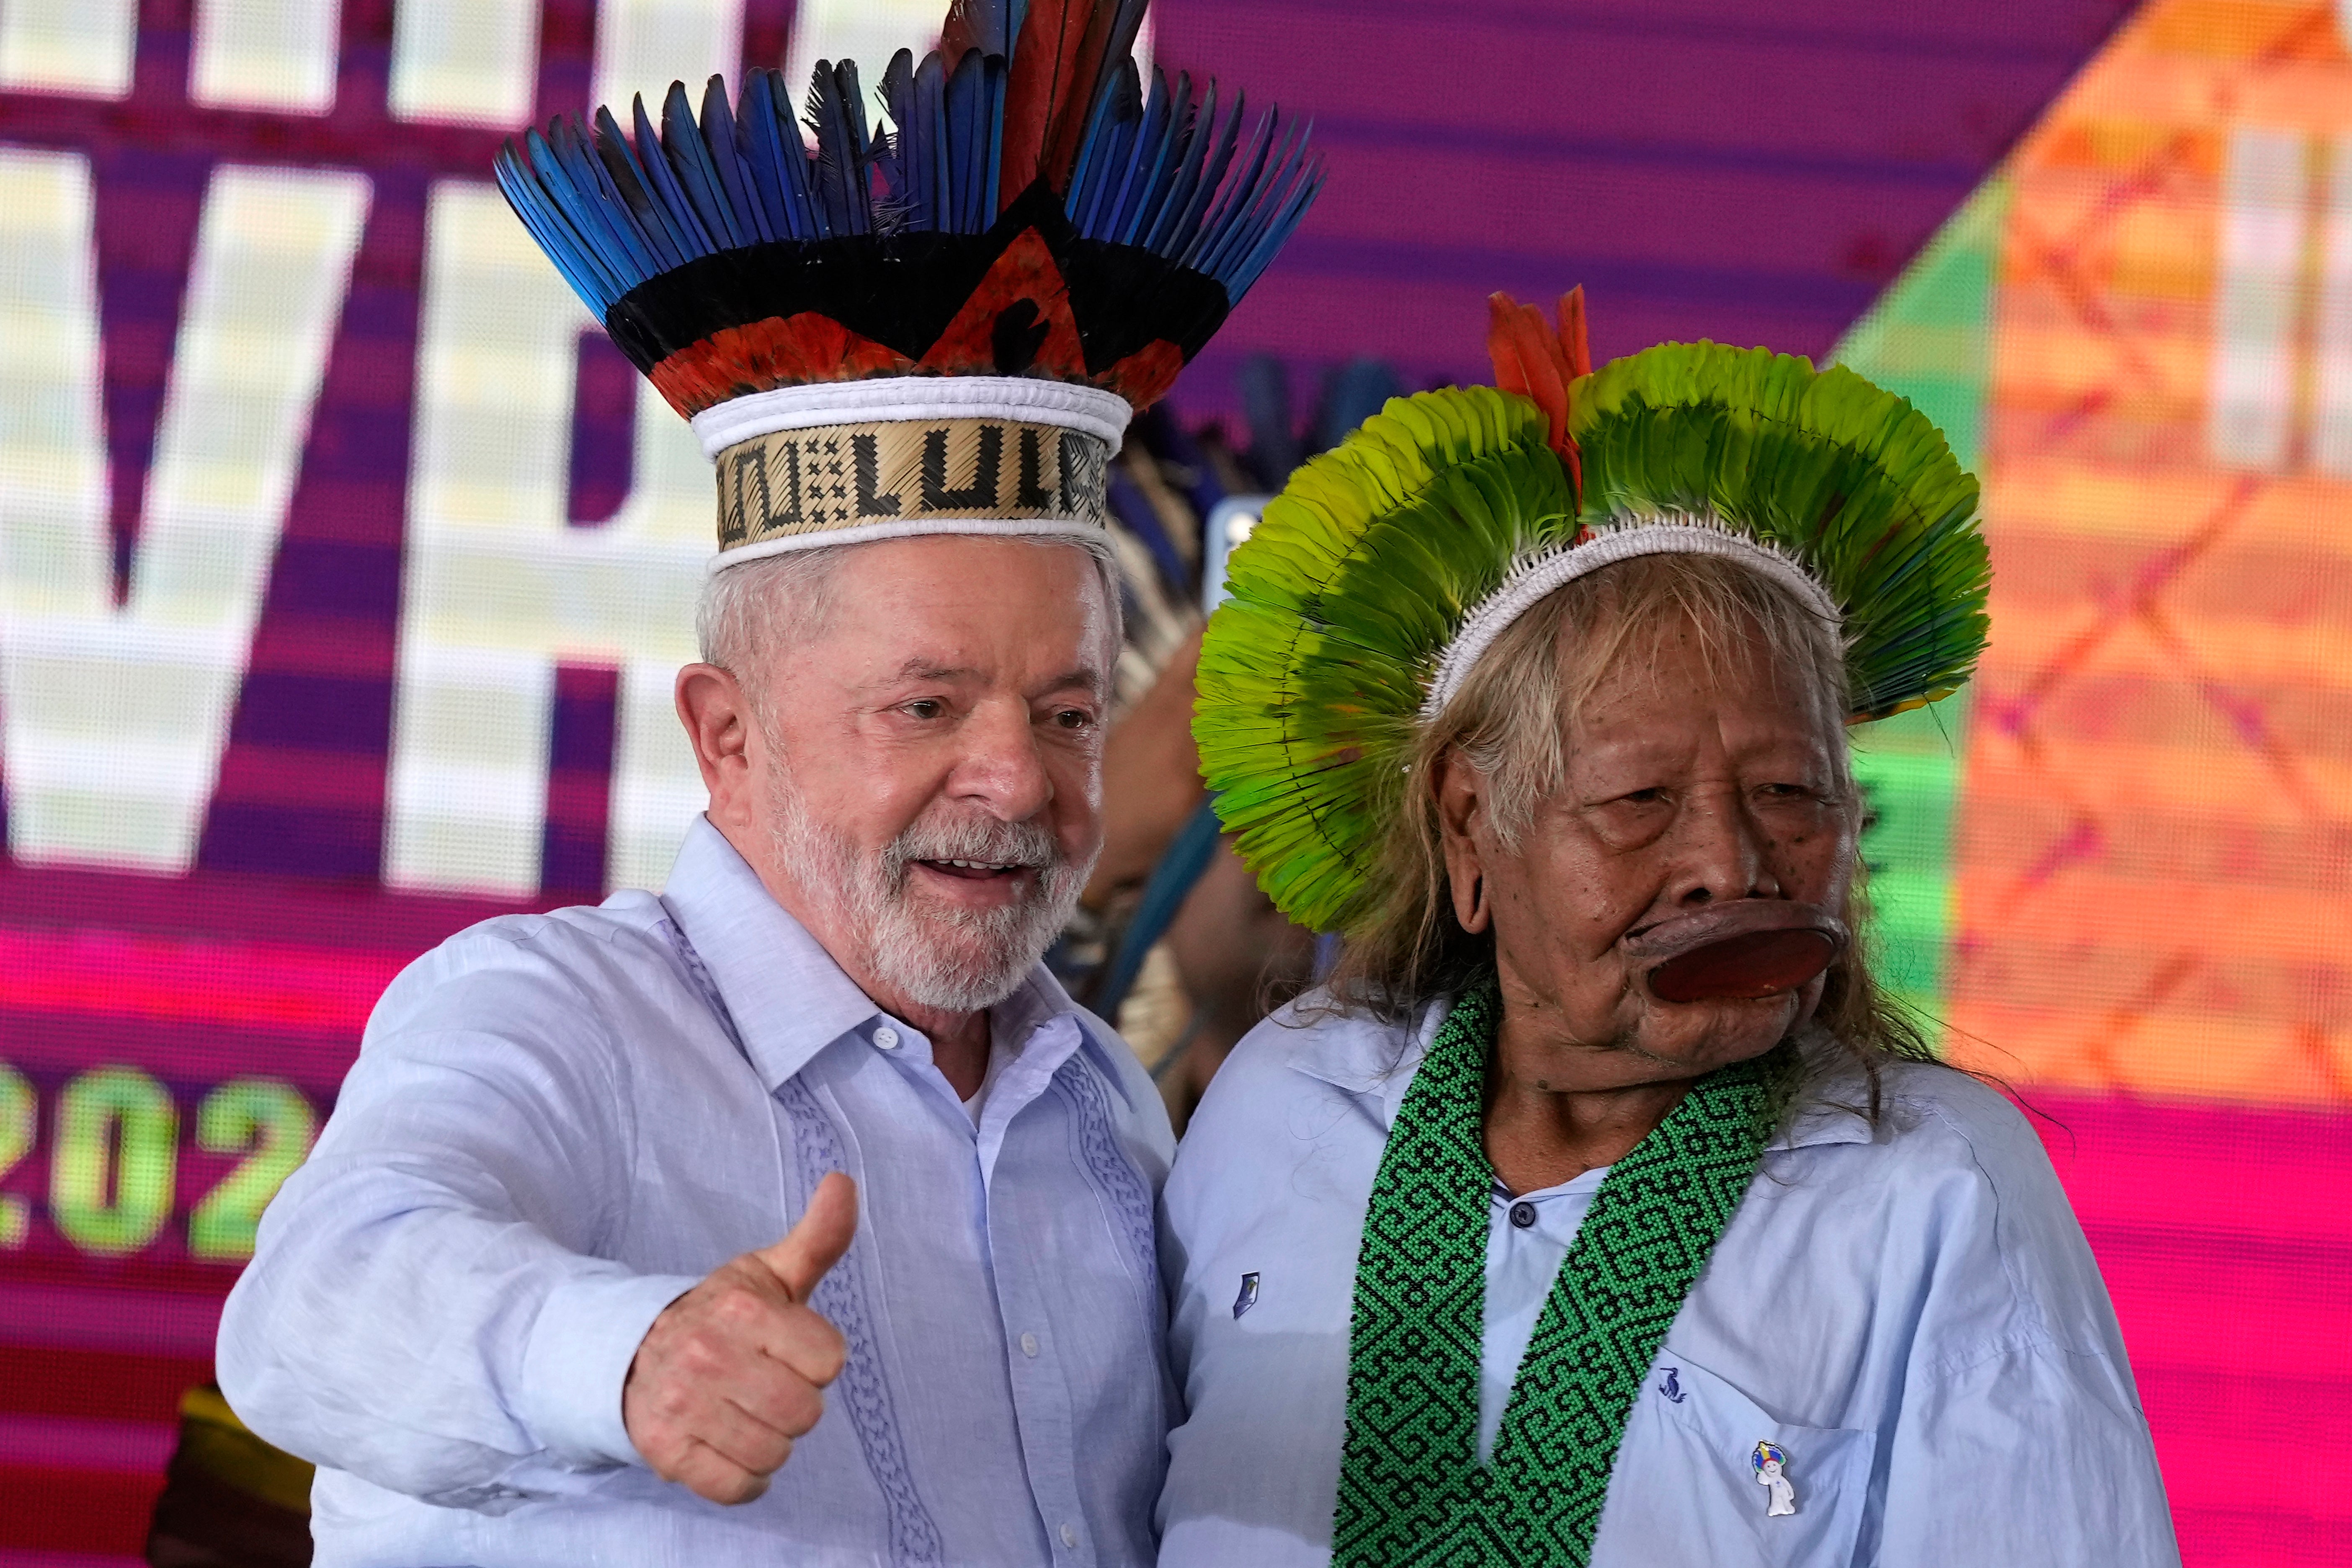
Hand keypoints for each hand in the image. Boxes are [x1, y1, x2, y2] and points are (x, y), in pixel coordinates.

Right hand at [621, 1171, 856, 1503]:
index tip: (787, 1350)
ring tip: (742, 1413)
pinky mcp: (666, 1452)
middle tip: (764, 1385)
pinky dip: (743, 1478)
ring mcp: (682, 1405)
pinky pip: (737, 1487)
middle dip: (794, 1405)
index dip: (815, 1360)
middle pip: (805, 1413)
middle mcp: (709, 1355)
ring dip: (769, 1442)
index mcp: (742, 1308)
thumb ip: (818, 1238)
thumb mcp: (768, 1274)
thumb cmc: (719, 1317)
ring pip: (774, 1453)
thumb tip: (843, 1182)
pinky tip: (729, 1448)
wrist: (629, 1353)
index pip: (829, 1361)